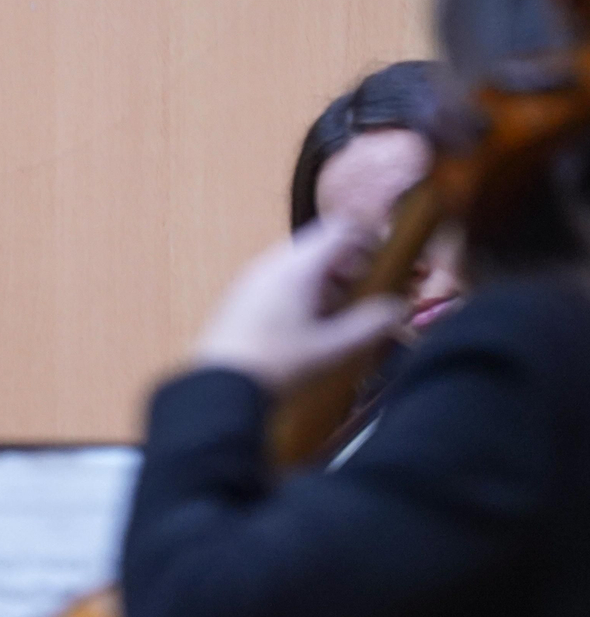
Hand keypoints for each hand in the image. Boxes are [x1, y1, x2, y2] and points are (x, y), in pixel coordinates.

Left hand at [193, 218, 407, 391]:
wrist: (218, 387)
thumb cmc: (277, 365)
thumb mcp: (332, 348)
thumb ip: (371, 325)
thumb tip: (397, 308)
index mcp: (297, 267)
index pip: (341, 229)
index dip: (369, 239)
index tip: (386, 262)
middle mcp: (271, 264)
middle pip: (320, 247)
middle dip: (349, 267)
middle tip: (365, 296)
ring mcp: (251, 280)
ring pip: (299, 265)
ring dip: (325, 282)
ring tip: (337, 315)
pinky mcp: (239, 298)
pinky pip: (278, 281)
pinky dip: (300, 292)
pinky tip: (306, 326)